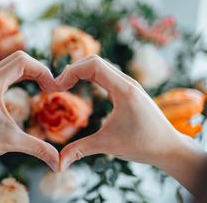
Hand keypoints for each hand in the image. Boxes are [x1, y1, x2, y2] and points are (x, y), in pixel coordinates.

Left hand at [0, 51, 58, 169]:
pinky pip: (3, 73)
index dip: (43, 71)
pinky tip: (26, 89)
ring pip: (10, 64)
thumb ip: (37, 149)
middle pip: (18, 58)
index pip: (22, 61)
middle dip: (38, 70)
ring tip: (43, 87)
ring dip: (29, 72)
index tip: (53, 88)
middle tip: (50, 87)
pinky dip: (19, 76)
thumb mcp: (10, 143)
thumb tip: (59, 164)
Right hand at [57, 55, 206, 193]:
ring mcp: (128, 85)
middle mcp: (127, 82)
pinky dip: (90, 77)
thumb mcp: (108, 146)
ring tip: (66, 86)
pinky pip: (106, 75)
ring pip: (101, 66)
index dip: (71, 72)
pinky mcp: (128, 90)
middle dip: (73, 70)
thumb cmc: (143, 145)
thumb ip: (80, 151)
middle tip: (58, 86)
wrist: (169, 148)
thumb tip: (57, 164)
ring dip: (81, 72)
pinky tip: (82, 88)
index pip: (93, 65)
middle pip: (94, 61)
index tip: (57, 87)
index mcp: (124, 90)